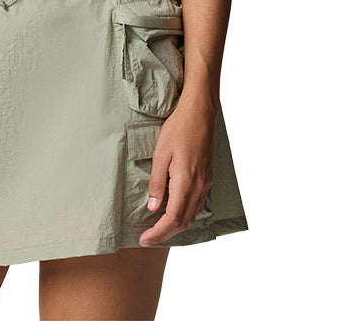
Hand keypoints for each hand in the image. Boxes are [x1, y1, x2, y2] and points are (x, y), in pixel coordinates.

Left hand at [138, 96, 215, 246]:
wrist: (200, 113)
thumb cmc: (178, 129)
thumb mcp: (161, 154)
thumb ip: (157, 182)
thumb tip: (154, 208)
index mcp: (186, 182)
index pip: (172, 218)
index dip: (158, 232)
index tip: (144, 239)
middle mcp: (199, 186)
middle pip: (183, 222)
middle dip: (165, 234)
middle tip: (148, 238)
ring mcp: (205, 183)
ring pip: (192, 215)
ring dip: (176, 226)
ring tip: (159, 229)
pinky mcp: (208, 177)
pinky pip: (198, 205)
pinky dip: (186, 215)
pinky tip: (175, 212)